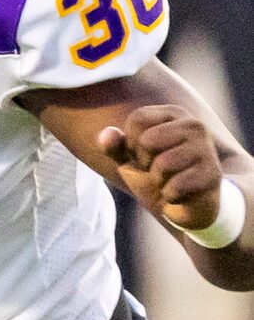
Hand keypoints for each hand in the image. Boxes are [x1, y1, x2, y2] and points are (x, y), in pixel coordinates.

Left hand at [97, 104, 235, 235]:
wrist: (187, 205)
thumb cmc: (157, 176)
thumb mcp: (130, 160)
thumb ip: (115, 147)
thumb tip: (106, 134)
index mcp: (174, 114)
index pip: (137, 119)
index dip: (131, 143)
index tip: (145, 154)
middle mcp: (194, 126)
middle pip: (148, 140)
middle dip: (145, 163)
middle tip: (159, 170)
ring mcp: (206, 148)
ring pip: (162, 164)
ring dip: (158, 181)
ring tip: (170, 180)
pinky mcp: (212, 174)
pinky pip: (174, 187)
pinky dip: (170, 196)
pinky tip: (181, 194)